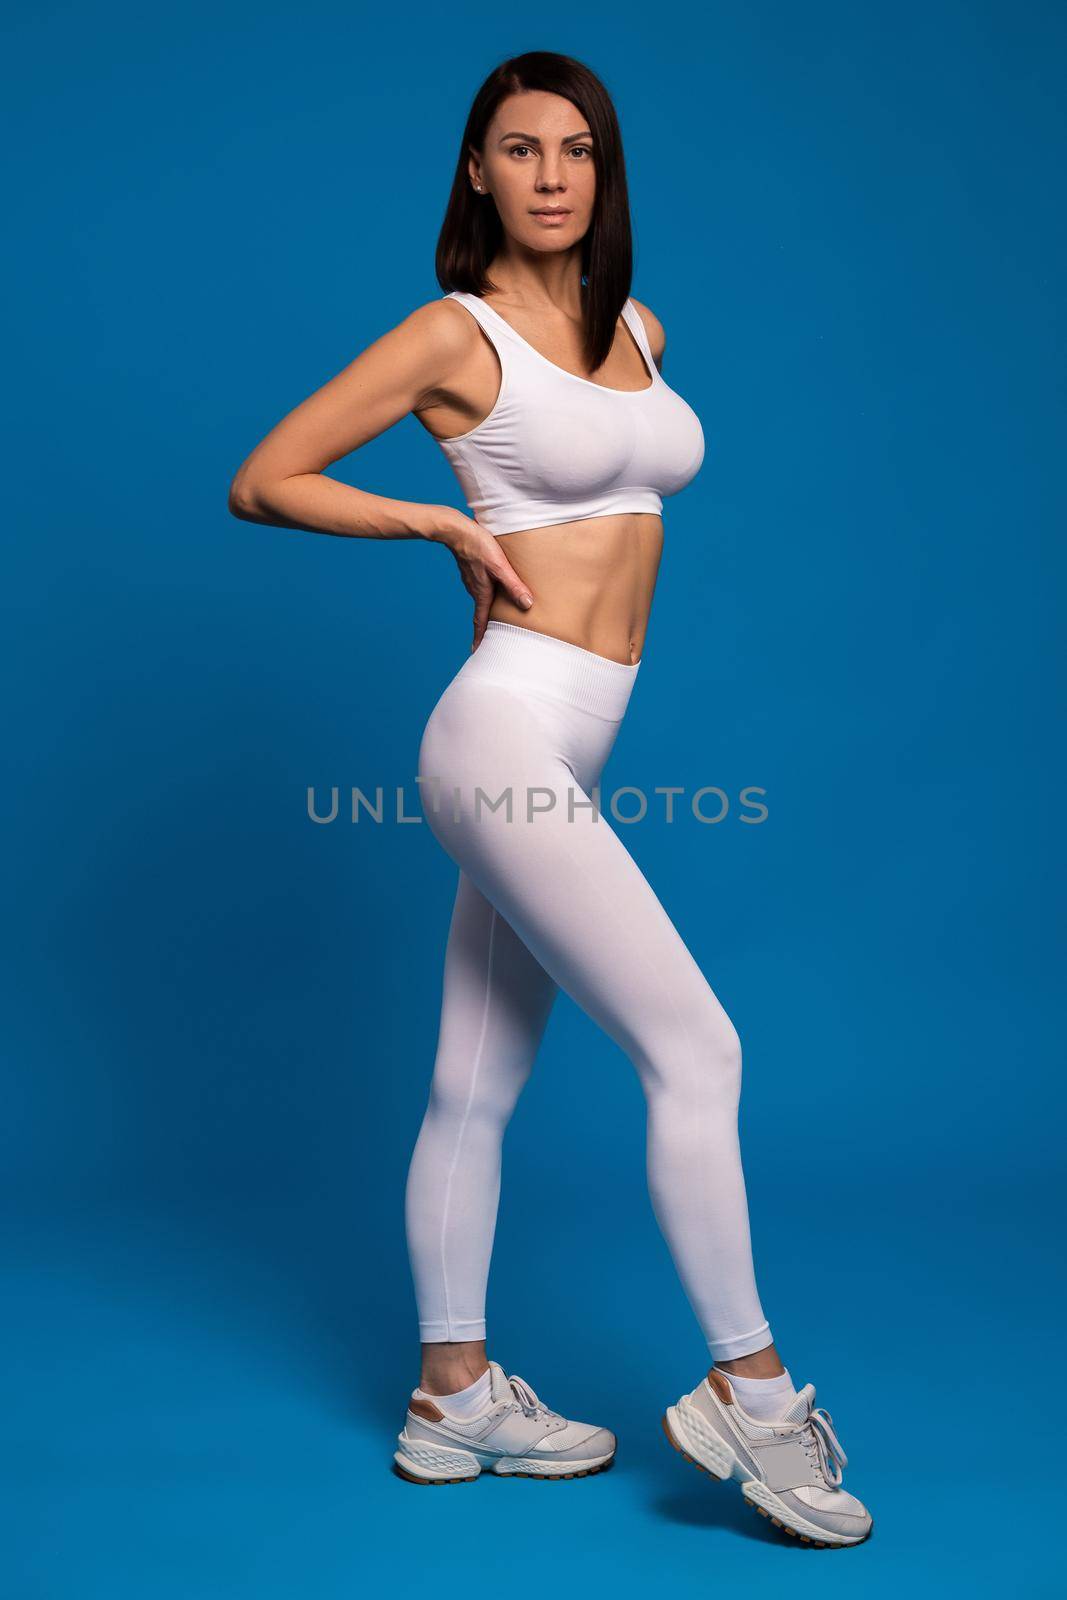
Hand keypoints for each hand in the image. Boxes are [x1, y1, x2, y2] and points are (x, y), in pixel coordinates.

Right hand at [435, 508, 534, 652]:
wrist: (455, 529)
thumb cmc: (478, 546)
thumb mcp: (499, 566)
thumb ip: (513, 585)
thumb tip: (527, 604)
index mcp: (482, 593)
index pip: (481, 621)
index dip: (481, 638)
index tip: (478, 652)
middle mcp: (475, 589)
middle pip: (482, 612)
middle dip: (486, 627)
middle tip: (491, 640)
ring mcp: (472, 579)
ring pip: (482, 598)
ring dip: (488, 610)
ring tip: (497, 617)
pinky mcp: (473, 569)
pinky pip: (481, 586)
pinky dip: (487, 593)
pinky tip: (494, 589)